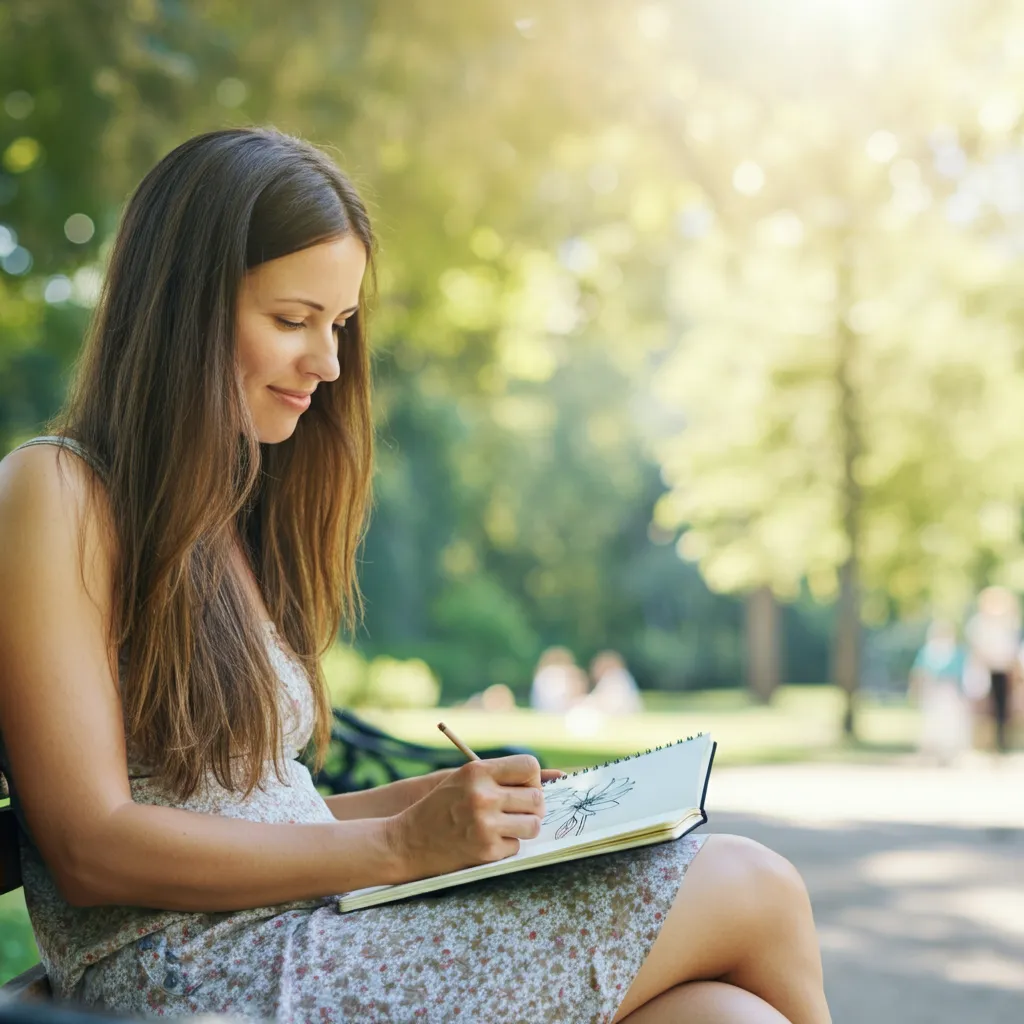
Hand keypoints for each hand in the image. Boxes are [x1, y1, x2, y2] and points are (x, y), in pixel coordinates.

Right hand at [386, 755, 560, 881]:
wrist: (407, 841)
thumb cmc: (439, 806)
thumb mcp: (464, 778)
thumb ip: (499, 775)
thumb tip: (553, 777)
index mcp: (478, 771)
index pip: (530, 766)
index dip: (532, 779)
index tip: (524, 788)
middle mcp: (483, 796)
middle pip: (537, 799)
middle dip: (532, 807)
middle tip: (518, 811)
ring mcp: (485, 825)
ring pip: (533, 825)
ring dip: (524, 828)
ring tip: (506, 826)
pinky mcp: (486, 851)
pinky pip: (517, 846)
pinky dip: (506, 846)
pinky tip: (487, 841)